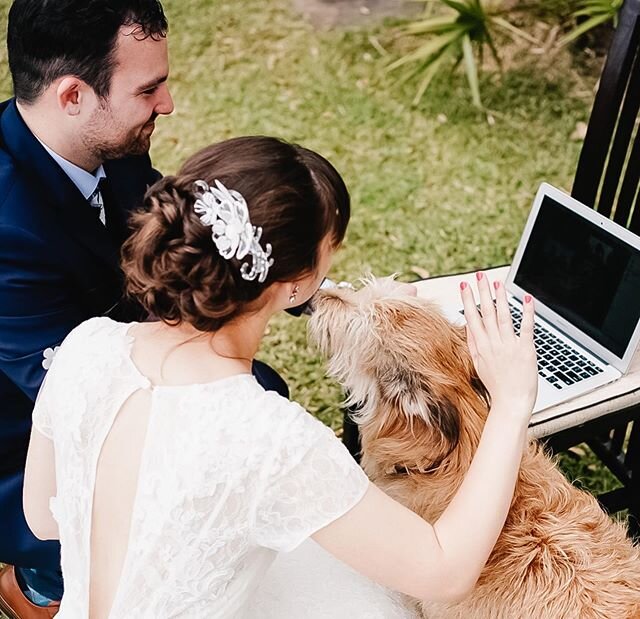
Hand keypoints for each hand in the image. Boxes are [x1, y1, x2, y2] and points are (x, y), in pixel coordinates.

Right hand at [460, 272, 536, 419]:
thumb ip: (473, 344)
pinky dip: (527, 312)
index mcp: (481, 346)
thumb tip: (469, 326)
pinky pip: (526, 327)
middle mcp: (493, 343)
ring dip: (500, 298)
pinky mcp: (525, 350)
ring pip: (503, 316)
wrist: (510, 403)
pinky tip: (526, 299)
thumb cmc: (496, 386)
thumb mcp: (478, 364)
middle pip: (486, 312)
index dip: (467, 299)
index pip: (472, 317)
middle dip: (482, 292)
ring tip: (497, 282)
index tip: (464, 285)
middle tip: (479, 275)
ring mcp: (509, 346)